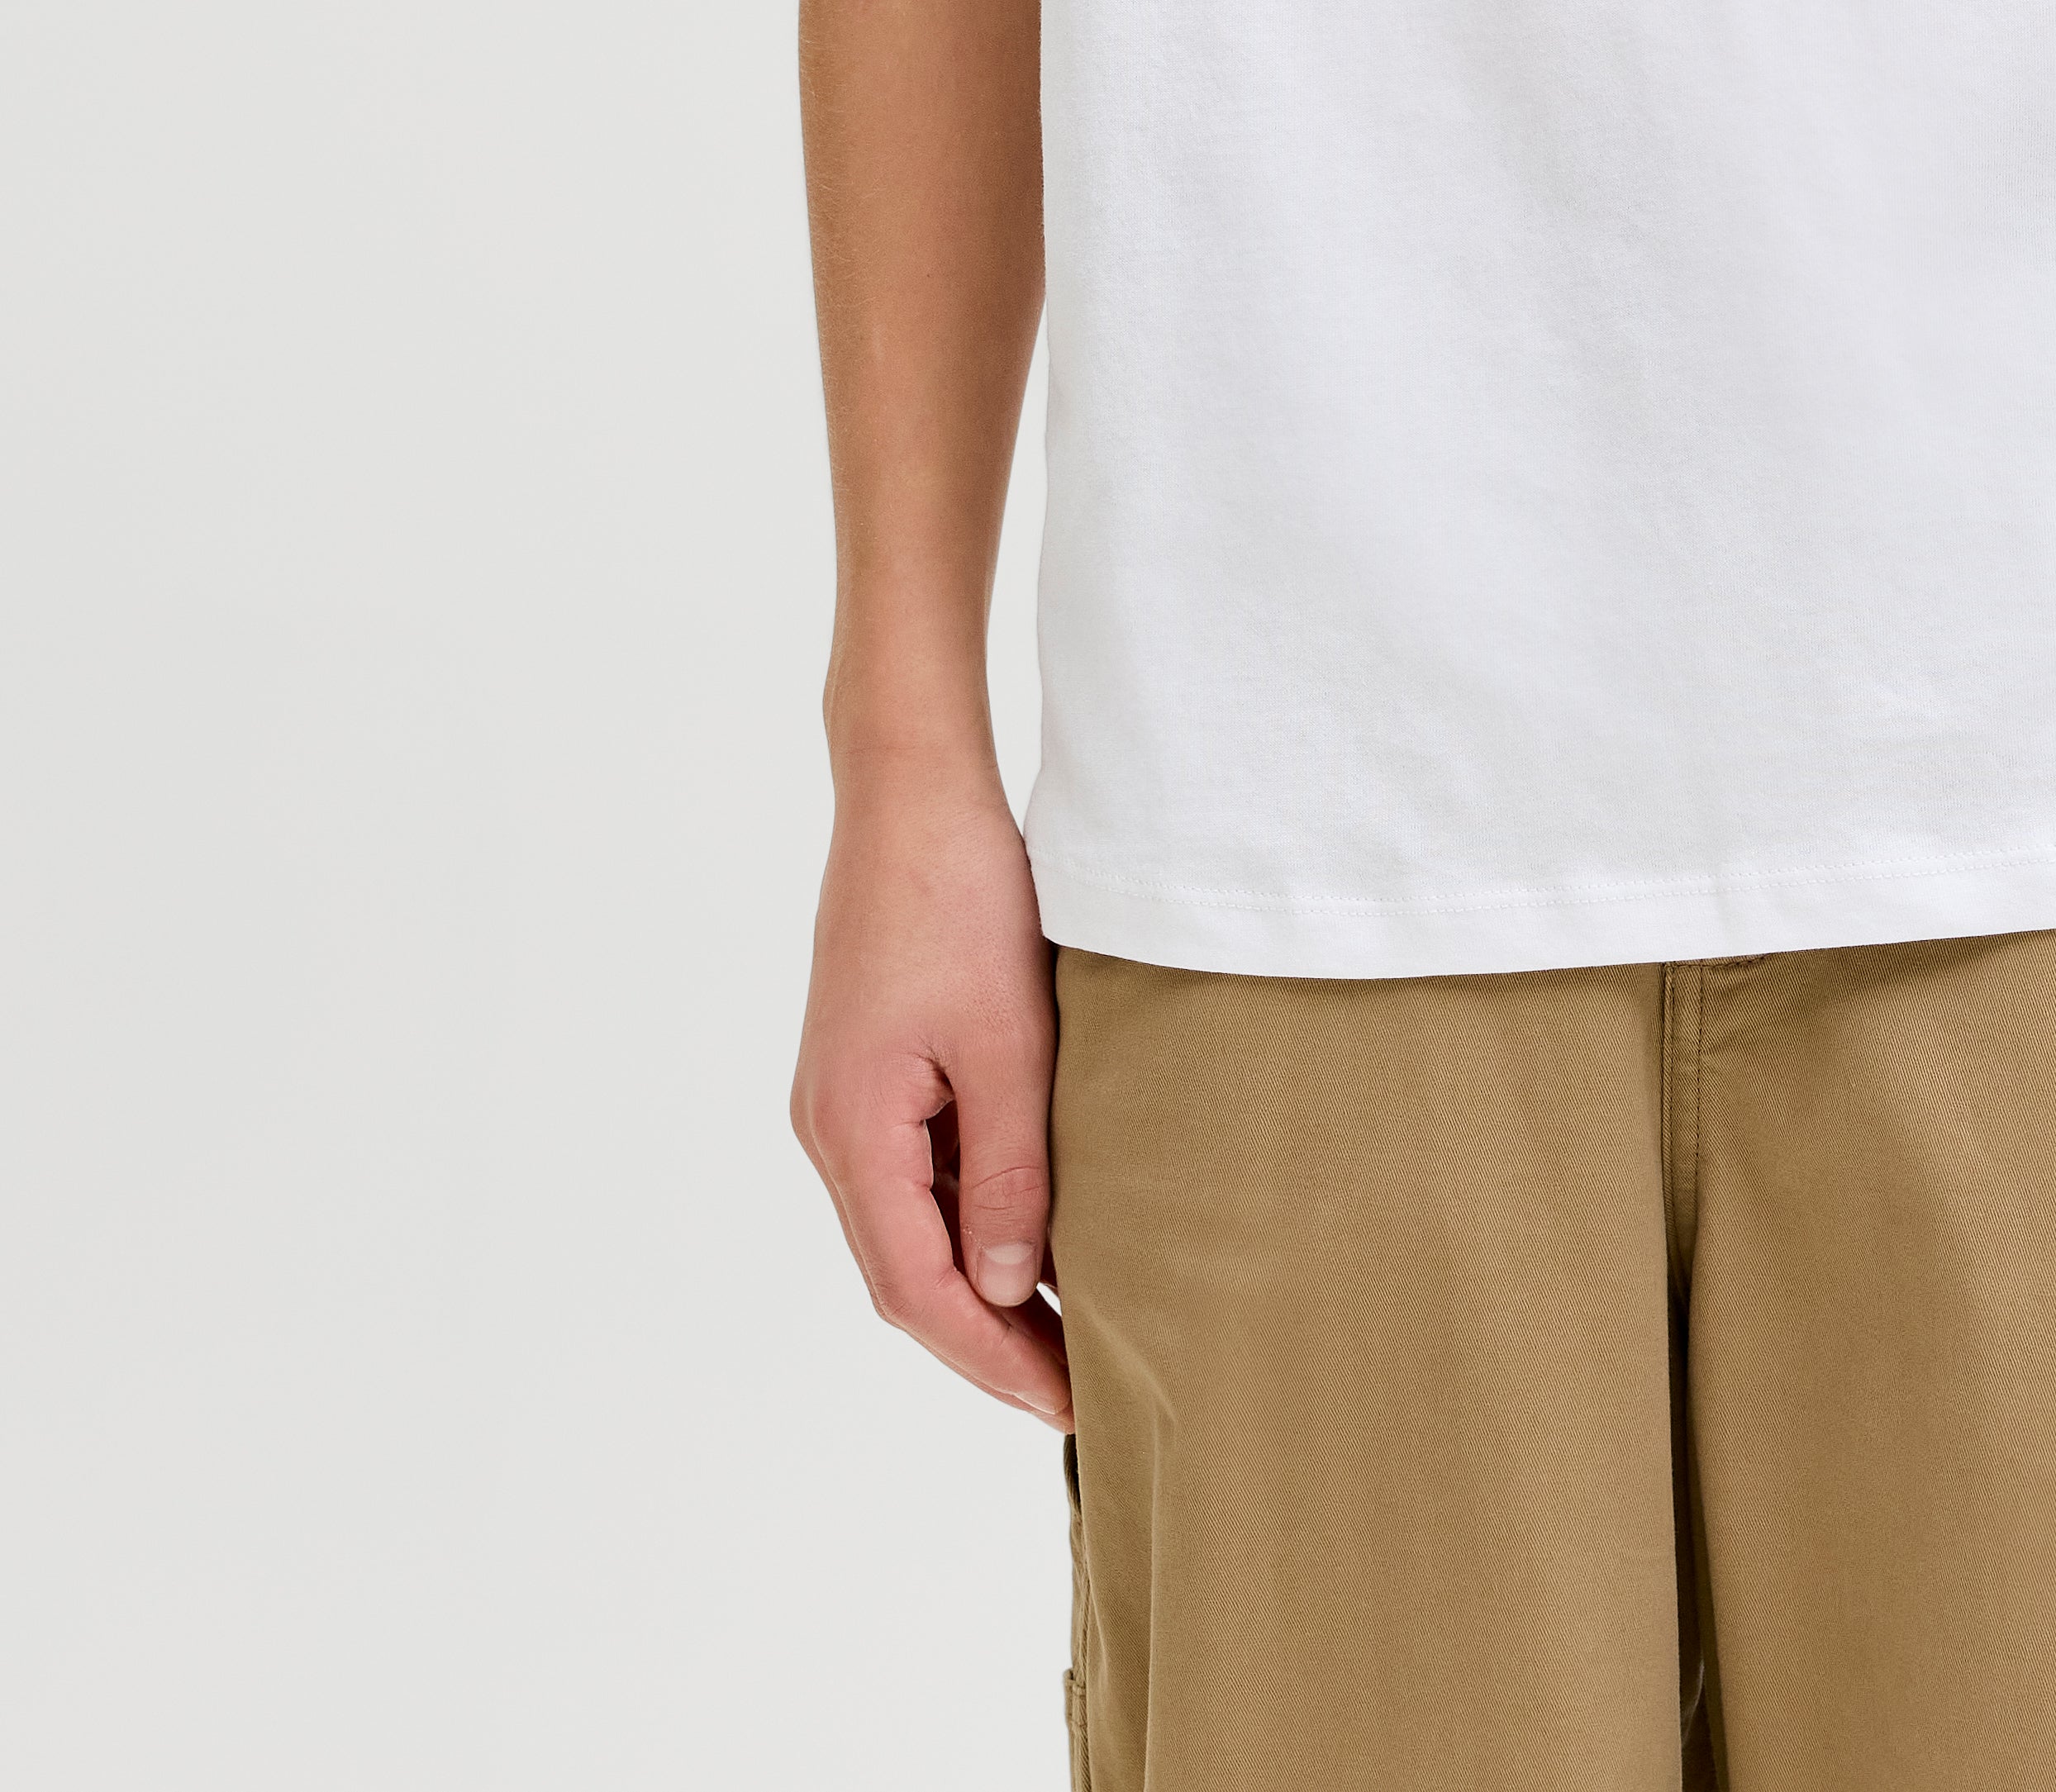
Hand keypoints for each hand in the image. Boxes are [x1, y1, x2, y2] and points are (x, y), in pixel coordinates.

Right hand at [791, 767, 1070, 1424]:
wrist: (913, 792)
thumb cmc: (959, 898)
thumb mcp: (1005, 1043)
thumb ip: (1008, 1170)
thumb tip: (1006, 1286)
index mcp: (852, 1133)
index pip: (917, 1290)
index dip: (991, 1360)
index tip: (1066, 1407)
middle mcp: (831, 1128)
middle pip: (906, 1271)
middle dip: (989, 1339)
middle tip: (1080, 1389)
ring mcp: (846, 1098)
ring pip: (911, 1223)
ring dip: (981, 1280)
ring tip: (1070, 1327)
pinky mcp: (872, 1067)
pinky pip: (917, 1170)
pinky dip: (971, 1214)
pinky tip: (1035, 1229)